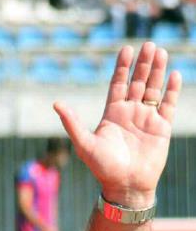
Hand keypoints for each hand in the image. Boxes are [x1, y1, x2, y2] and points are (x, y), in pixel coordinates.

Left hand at [54, 42, 181, 208]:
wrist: (126, 186)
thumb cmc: (103, 167)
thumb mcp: (84, 143)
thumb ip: (72, 123)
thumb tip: (56, 103)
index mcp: (112, 114)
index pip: (118, 84)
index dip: (122, 67)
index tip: (126, 49)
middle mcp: (130, 113)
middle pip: (137, 82)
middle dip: (143, 64)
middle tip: (148, 45)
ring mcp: (146, 119)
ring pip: (153, 89)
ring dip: (157, 71)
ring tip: (160, 52)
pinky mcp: (161, 127)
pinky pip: (168, 104)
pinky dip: (171, 90)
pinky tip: (173, 74)